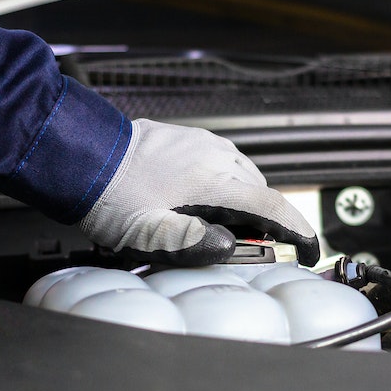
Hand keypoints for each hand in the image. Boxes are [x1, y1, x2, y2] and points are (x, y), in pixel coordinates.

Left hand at [78, 119, 319, 265]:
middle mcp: (216, 157)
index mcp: (214, 182)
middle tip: (242, 250)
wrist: (81, 157)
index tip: (309, 251)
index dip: (299, 233)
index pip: (275, 207)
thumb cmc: (110, 198)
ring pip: (242, 178)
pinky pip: (222, 164)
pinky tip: (196, 202)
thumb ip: (196, 244)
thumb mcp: (151, 236)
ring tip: (211, 227)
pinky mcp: (189, 139)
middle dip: (260, 223)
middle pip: (260, 193)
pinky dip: (223, 186)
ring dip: (240, 204)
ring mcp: (203, 144)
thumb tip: (229, 247)